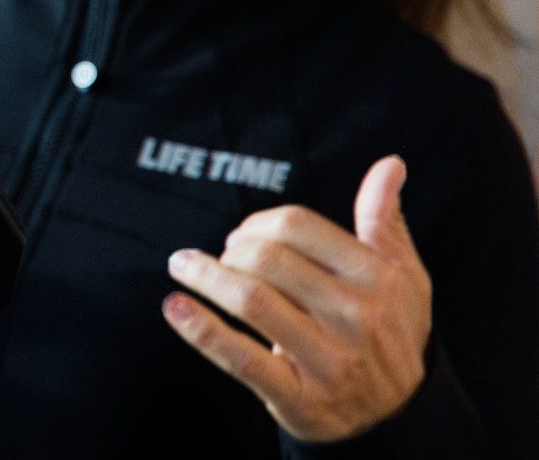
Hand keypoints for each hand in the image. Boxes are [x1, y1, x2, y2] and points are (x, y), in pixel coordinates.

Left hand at [163, 156, 431, 441]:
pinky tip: (175, 306)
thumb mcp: (404, 276)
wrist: (401, 414)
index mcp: (376, 278)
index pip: (297, 226)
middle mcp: (355, 317)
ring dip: (203, 276)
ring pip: (250, 301)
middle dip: (230, 250)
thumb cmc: (390, 328)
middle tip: (219, 257)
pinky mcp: (300, 399)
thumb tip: (390, 164)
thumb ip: (386, 220)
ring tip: (182, 266)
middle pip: (267, 258)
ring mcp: (329, 360)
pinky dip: (200, 329)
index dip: (258, 223)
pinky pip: (240, 358)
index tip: (243, 235)